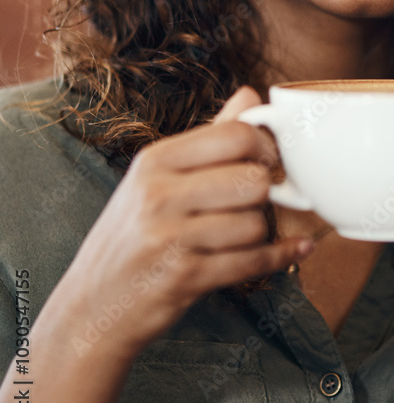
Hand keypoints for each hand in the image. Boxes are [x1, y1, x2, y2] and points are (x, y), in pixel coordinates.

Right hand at [50, 86, 313, 357]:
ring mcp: (169, 238)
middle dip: (264, 193)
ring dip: (261, 232)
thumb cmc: (132, 236)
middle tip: (256, 200)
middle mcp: (159, 194)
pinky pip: (253, 262)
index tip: (268, 161)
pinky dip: (280, 257)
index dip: (266, 147)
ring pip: (255, 223)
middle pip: (253, 179)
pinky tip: (293, 250)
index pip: (235, 135)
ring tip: (242, 233)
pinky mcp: (184, 278)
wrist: (92, 307)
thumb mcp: (158, 177)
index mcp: (155, 160)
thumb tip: (251, 95)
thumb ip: (210, 136)